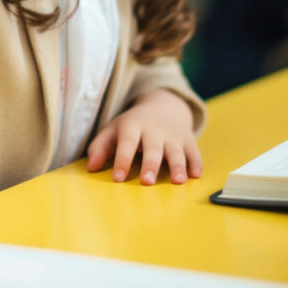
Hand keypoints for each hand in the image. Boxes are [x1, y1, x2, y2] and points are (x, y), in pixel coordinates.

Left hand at [86, 89, 201, 184]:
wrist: (163, 106)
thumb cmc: (132, 125)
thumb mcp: (114, 130)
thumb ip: (100, 147)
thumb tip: (91, 167)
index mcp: (132, 126)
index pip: (126, 143)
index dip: (122, 160)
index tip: (117, 178)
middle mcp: (154, 130)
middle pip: (153, 148)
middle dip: (150, 164)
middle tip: (147, 182)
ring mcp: (172, 135)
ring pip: (176, 151)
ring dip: (177, 166)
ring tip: (178, 181)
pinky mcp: (188, 140)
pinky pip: (194, 152)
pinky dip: (196, 163)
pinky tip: (195, 175)